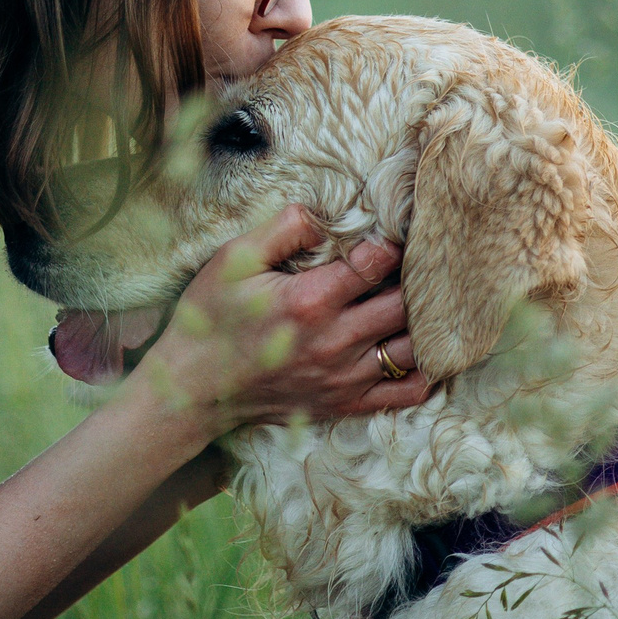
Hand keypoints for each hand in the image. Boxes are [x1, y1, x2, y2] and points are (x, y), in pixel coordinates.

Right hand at [137, 205, 426, 436]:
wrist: (193, 388)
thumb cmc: (210, 319)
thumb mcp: (233, 260)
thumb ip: (282, 229)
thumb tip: (323, 214)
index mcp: (310, 301)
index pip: (376, 262)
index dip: (389, 244)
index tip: (388, 236)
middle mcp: (335, 342)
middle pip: (405, 305)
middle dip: (414, 280)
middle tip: (412, 266)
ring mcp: (344, 378)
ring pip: (414, 348)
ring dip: (422, 322)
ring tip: (417, 302)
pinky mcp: (346, 404)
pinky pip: (406, 393)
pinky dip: (424, 371)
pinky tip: (418, 348)